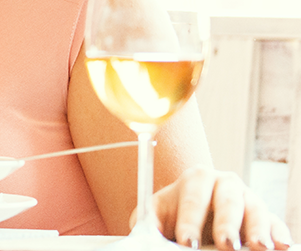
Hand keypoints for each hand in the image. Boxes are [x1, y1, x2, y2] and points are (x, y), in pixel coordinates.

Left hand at [152, 165, 291, 250]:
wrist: (195, 219)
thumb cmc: (174, 215)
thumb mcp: (157, 214)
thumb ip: (149, 221)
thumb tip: (143, 236)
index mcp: (196, 178)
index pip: (192, 197)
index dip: (189, 220)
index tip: (186, 241)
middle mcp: (225, 184)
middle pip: (228, 200)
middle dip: (226, 224)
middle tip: (224, 245)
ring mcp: (248, 199)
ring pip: (255, 210)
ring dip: (257, 230)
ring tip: (258, 248)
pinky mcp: (265, 216)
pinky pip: (274, 222)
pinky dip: (278, 233)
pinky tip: (280, 245)